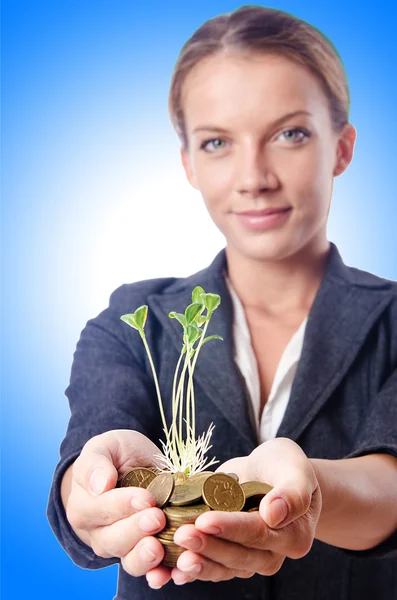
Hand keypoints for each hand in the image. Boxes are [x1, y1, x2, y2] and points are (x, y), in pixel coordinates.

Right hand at [65, 430, 171, 584]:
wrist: (127, 468)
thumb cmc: (115, 455)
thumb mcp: (104, 447)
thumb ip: (96, 463)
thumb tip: (100, 485)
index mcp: (84, 504)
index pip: (101, 508)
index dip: (124, 505)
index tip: (145, 498)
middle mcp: (98, 532)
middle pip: (114, 539)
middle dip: (137, 530)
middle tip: (157, 518)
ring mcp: (120, 546)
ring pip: (128, 559)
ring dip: (144, 558)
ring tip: (158, 548)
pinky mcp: (142, 554)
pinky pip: (149, 570)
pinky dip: (159, 574)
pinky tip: (171, 572)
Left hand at [167, 438, 321, 585]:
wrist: (271, 473)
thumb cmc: (285, 466)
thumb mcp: (295, 469)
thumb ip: (292, 492)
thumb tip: (274, 514)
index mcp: (292, 536)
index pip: (257, 533)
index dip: (230, 528)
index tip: (205, 520)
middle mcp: (272, 554)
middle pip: (237, 556)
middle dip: (208, 547)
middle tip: (181, 535)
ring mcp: (249, 559)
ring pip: (222, 568)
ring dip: (197, 563)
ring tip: (173, 558)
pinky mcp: (229, 556)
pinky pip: (211, 567)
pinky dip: (190, 571)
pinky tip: (169, 570)